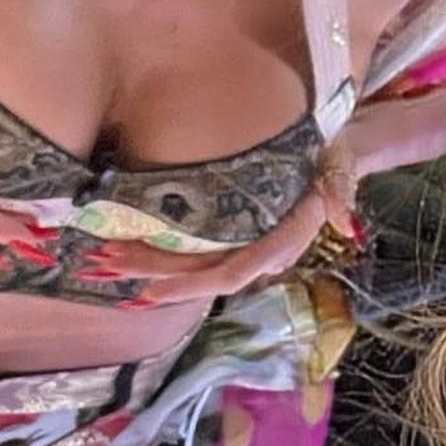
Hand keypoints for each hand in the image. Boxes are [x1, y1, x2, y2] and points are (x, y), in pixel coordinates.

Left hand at [87, 182, 349, 308]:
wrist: (336, 156)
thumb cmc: (336, 157)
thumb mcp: (342, 166)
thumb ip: (342, 191)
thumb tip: (343, 219)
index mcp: (284, 241)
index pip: (233, 272)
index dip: (191, 284)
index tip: (149, 289)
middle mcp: (260, 252)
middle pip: (199, 272)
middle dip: (151, 271)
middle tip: (103, 265)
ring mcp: (245, 245)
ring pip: (191, 264)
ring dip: (146, 264)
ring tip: (102, 261)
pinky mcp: (232, 235)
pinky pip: (193, 250)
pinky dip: (158, 252)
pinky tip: (128, 248)